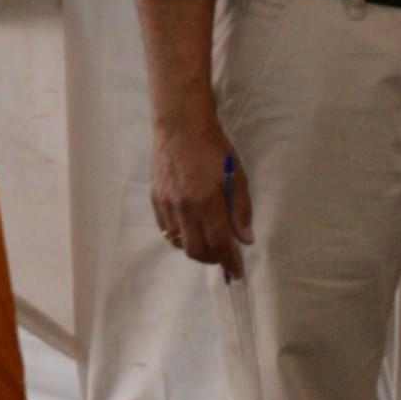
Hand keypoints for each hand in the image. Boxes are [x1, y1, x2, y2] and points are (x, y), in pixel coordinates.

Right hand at [149, 107, 250, 275]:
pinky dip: (179, 236)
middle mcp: (184, 207)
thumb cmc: (214, 148)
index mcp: (207, 201)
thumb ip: (240, 209)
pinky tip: (190, 228)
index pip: (219, 242)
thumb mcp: (236, 175)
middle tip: (223, 255)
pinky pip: (166, 229)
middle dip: (212, 258)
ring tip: (206, 240)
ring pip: (178, 242)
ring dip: (195, 248)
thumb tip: (245, 239)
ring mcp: (167, 204)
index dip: (229, 261)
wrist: (180, 127)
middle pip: (196, 249)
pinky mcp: (155, 199)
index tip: (236, 272)